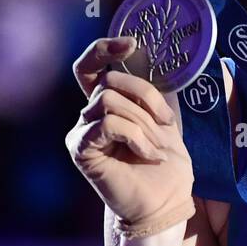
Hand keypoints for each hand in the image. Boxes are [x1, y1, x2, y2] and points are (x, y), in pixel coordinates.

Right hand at [65, 36, 196, 232]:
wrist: (165, 201)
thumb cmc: (166, 164)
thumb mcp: (165, 120)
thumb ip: (153, 93)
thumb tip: (154, 58)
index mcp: (108, 104)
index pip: (91, 66)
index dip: (104, 48)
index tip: (131, 44)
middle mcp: (89, 114)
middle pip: (110, 80)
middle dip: (146, 99)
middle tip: (166, 125)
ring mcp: (82, 131)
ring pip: (110, 101)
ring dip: (143, 123)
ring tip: (156, 147)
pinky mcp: (80, 149)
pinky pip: (108, 124)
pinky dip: (136, 137)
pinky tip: (148, 155)